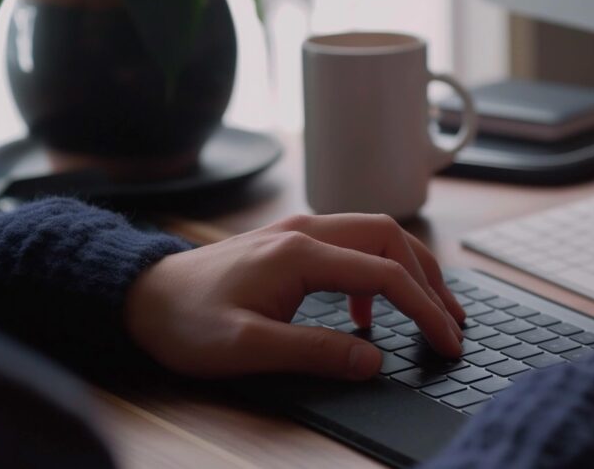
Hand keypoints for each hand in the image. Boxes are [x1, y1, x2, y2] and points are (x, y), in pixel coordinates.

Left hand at [126, 214, 464, 379]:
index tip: (447, 339)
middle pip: (391, 239)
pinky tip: (368, 314)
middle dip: (430, 278)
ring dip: (410, 269)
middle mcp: (306, 231)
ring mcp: (300, 232)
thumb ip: (315, 352)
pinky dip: (377, 273)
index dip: (424, 308)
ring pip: (376, 236)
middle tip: (452, 320)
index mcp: (299, 255)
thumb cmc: (185, 322)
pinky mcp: (293, 242)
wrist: (141, 295)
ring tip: (430, 310)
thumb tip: (374, 361)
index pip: (384, 275)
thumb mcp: (246, 348)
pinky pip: (353, 246)